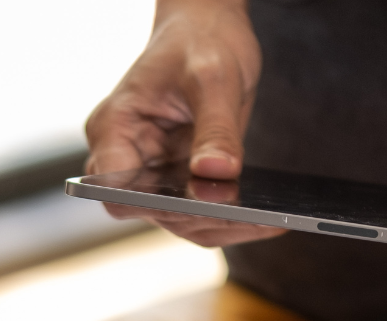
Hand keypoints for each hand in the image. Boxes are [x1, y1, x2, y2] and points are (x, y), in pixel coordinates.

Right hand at [84, 0, 282, 246]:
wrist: (207, 30)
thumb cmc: (198, 40)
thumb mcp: (212, 77)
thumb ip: (214, 127)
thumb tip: (216, 172)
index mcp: (114, 129)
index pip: (115, 187)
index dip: (150, 203)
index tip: (195, 204)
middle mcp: (127, 158)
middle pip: (150, 210)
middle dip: (199, 217)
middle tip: (253, 217)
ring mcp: (154, 172)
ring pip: (179, 219)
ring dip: (222, 224)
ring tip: (272, 220)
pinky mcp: (181, 179)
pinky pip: (201, 211)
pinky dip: (231, 217)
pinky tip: (270, 216)